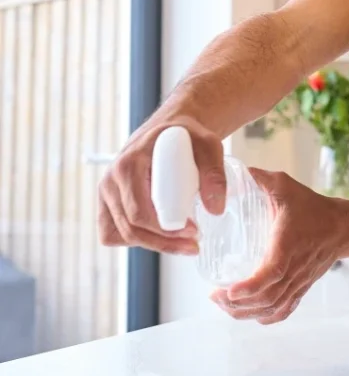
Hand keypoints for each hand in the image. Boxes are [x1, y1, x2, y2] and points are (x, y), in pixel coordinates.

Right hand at [97, 116, 226, 254]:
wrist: (169, 130)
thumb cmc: (187, 136)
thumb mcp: (208, 145)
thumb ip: (214, 172)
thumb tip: (216, 209)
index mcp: (128, 164)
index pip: (139, 212)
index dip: (165, 231)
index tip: (193, 232)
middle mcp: (110, 180)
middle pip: (131, 228)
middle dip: (163, 243)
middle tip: (193, 244)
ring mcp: (106, 193)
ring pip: (122, 235)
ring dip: (153, 245)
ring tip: (184, 244)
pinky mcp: (107, 203)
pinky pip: (113, 233)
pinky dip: (136, 240)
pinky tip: (160, 236)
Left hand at [210, 169, 345, 324]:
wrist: (344, 227)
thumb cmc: (314, 208)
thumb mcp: (287, 187)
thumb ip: (261, 179)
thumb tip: (237, 171)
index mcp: (289, 246)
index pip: (270, 274)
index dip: (249, 287)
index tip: (228, 290)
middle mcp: (294, 269)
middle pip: (266, 299)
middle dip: (238, 304)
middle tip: (216, 296)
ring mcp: (299, 282)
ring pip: (272, 309)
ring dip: (247, 313)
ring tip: (226, 304)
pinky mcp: (302, 288)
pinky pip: (284, 311)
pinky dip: (265, 317)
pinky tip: (250, 313)